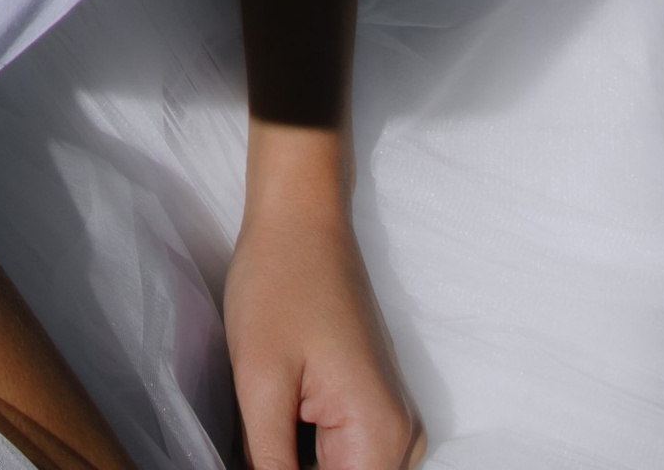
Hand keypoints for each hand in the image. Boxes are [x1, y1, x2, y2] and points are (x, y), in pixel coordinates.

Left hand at [224, 190, 422, 469]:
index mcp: (380, 437)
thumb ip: (271, 467)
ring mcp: (395, 423)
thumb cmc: (277, 286)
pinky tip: (279, 422)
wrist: (300, 219)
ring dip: (296, 462)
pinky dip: (306, 454)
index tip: (261, 450)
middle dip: (290, 468)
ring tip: (268, 419)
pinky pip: (345, 458)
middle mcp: (403, 439)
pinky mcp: (377, 409)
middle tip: (260, 429)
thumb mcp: (261, 386)